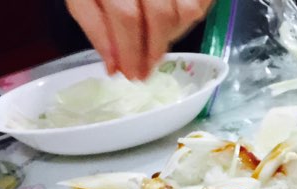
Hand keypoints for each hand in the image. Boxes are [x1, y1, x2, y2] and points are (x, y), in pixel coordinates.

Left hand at [66, 0, 213, 79]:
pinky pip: (200, 6)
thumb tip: (114, 66)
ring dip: (171, 36)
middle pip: (160, 15)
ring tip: (154, 43)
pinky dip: (187, 20)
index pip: (126, 15)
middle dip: (153, 50)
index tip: (129, 74)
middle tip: (146, 71)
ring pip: (185, 12)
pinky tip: (170, 23)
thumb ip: (96, 27)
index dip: (130, 50)